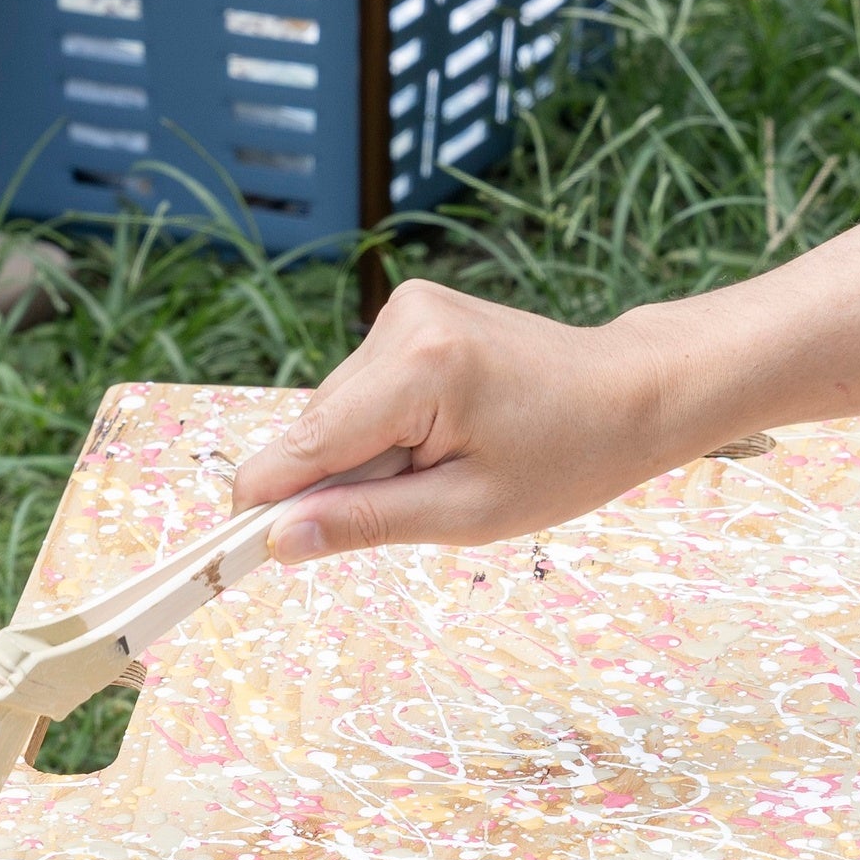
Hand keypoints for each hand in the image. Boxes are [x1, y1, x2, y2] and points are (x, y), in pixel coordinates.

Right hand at [229, 280, 719, 560]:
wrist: (630, 394)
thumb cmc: (566, 459)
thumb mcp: (467, 512)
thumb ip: (364, 523)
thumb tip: (277, 541)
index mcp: (419, 368)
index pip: (305, 444)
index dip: (264, 501)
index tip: (229, 552)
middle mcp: (402, 321)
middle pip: (317, 428)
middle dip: (341, 479)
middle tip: (417, 504)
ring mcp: (405, 307)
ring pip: (338, 410)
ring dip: (369, 453)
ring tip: (447, 464)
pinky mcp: (412, 310)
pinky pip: (365, 388)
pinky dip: (387, 425)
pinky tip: (445, 435)